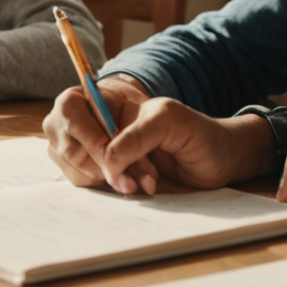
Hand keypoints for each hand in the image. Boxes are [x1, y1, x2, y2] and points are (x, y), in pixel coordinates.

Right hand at [48, 83, 273, 195]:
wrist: (217, 162)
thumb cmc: (197, 132)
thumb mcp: (170, 121)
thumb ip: (136, 135)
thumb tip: (107, 158)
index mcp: (111, 99)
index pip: (71, 108)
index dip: (83, 131)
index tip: (105, 152)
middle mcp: (98, 123)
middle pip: (69, 141)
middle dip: (101, 161)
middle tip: (136, 176)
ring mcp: (97, 150)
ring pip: (75, 165)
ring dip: (110, 177)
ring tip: (146, 180)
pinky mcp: (104, 174)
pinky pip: (85, 183)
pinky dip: (110, 187)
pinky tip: (136, 187)